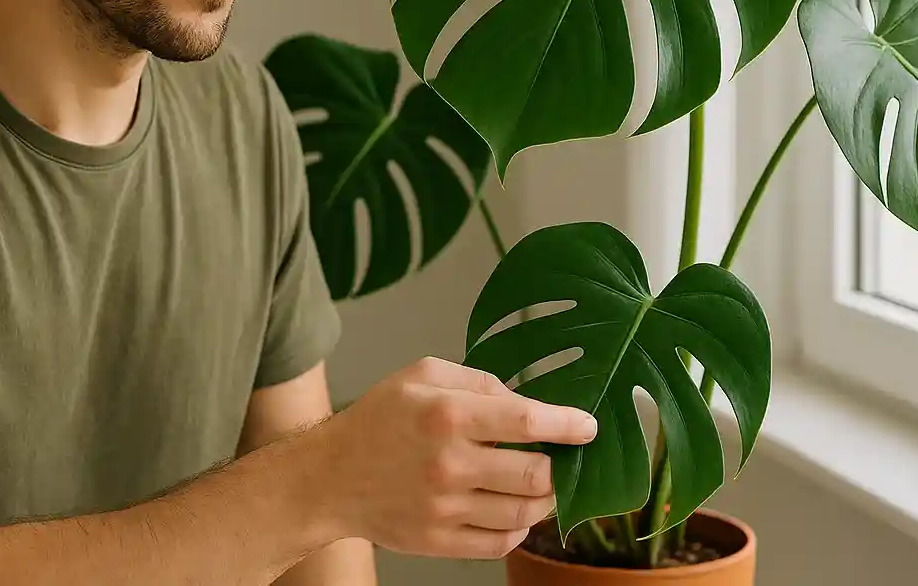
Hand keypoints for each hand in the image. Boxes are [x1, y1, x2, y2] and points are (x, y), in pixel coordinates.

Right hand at [313, 356, 596, 559]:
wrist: (329, 476)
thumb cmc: (379, 419)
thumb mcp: (422, 375)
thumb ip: (479, 380)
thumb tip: (524, 400)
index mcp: (447, 415)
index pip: (527, 422)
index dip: (567, 425)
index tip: (587, 427)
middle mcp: (449, 464)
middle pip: (535, 474)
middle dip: (559, 467)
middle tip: (561, 459)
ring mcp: (444, 509)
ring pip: (524, 513)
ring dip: (544, 499)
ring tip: (541, 484)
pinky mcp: (438, 542)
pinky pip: (501, 542)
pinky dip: (519, 528)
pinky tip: (513, 509)